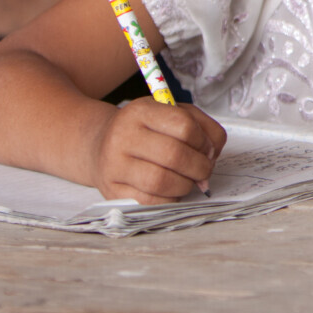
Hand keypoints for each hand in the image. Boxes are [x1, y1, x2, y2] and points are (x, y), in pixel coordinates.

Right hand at [87, 98, 226, 202]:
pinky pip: (149, 201)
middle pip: (174, 155)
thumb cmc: (146, 130)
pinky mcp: (111, 191)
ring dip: (185, 185)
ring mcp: (113, 165)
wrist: (101, 144)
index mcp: (141, 111)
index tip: (207, 149)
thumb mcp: (174, 114)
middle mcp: (123, 136)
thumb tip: (211, 157)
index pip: (184, 126)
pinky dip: (169, 199)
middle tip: (204, 170)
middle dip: (200, 167)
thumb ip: (203, 129)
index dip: (204, 141)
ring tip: (188, 180)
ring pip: (161, 181)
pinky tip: (171, 191)